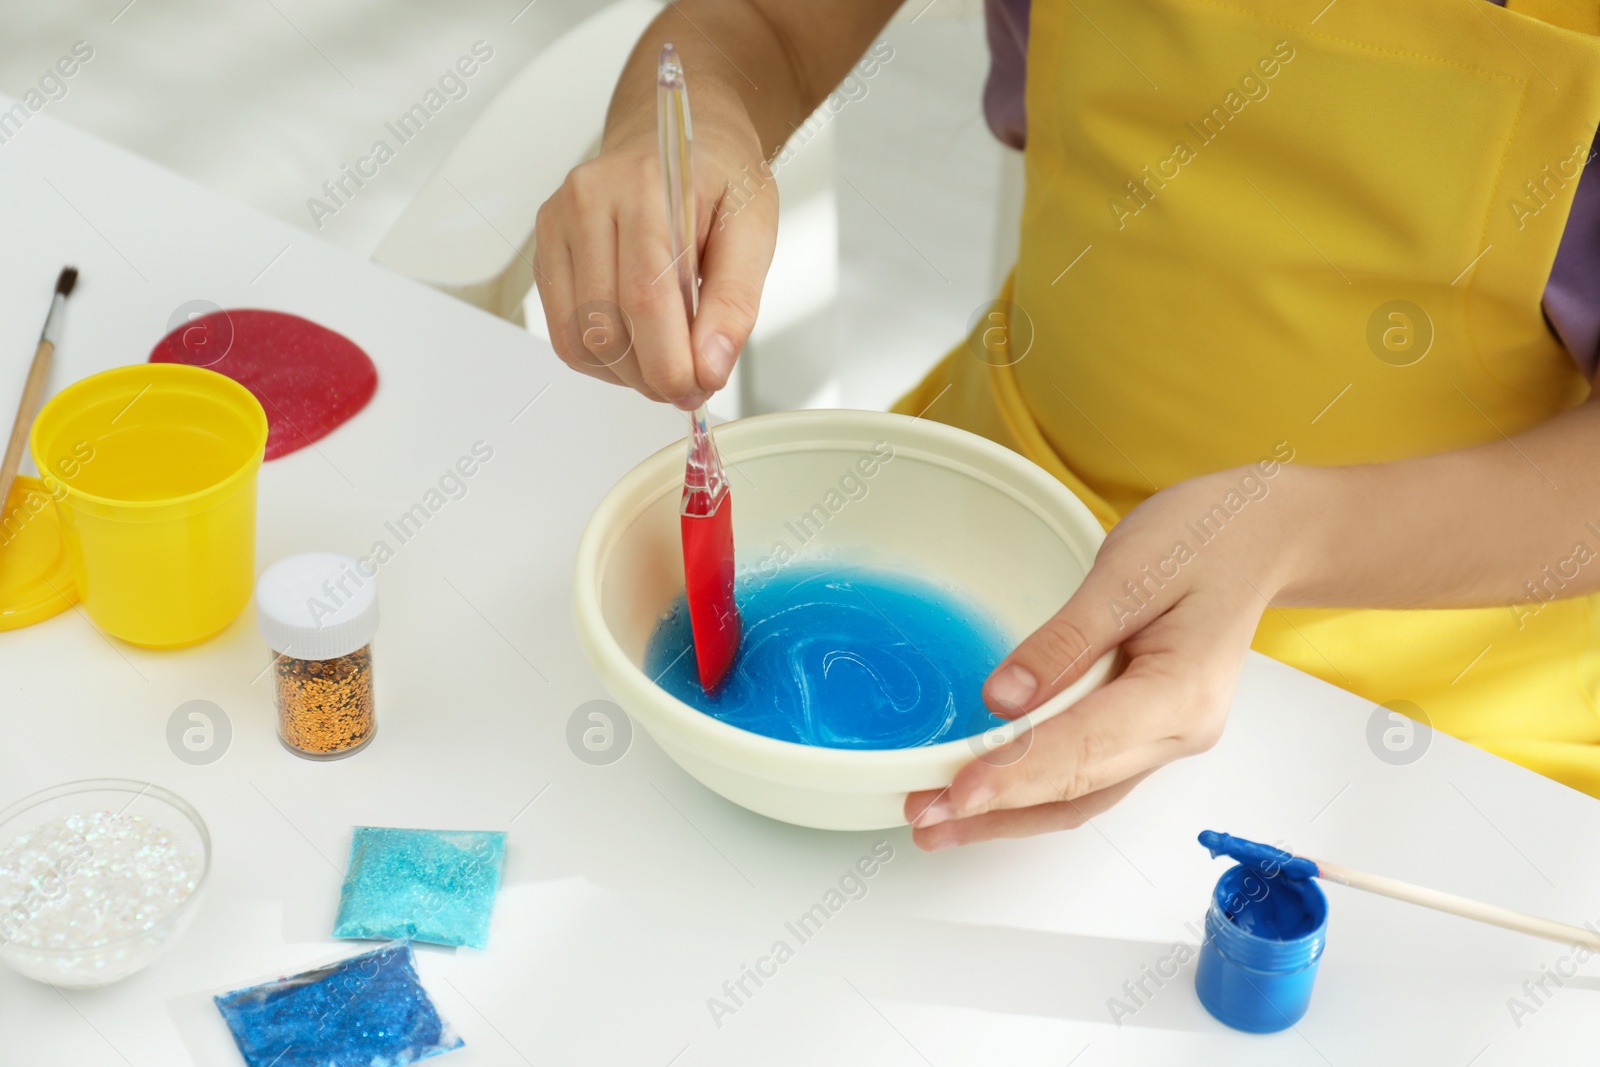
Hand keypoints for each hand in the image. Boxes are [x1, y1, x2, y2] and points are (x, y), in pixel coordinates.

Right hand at [533, 115, 777, 408]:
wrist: (681, 133)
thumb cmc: (719, 177)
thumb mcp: (754, 230)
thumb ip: (735, 303)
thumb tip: (710, 367)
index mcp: (645, 187)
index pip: (645, 298)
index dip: (670, 362)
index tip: (699, 388)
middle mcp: (588, 201)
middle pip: (606, 327)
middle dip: (653, 375)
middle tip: (692, 381)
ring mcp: (556, 226)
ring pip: (578, 339)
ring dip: (626, 373)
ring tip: (668, 359)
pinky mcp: (545, 252)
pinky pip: (562, 332)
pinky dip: (602, 359)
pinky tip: (638, 345)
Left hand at [905, 464, 1298, 848]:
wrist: (1262, 537)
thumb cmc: (1207, 539)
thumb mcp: (1128, 571)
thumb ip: (1065, 641)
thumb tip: (1002, 700)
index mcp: (1181, 695)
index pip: (1083, 749)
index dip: (1014, 775)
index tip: (955, 792)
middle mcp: (1179, 732)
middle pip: (1076, 788)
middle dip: (997, 808)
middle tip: (921, 816)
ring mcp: (1166, 739)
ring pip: (1080, 797)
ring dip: (1008, 815)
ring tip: (936, 823)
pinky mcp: (1148, 730)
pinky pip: (1087, 776)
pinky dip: (1034, 792)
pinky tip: (990, 799)